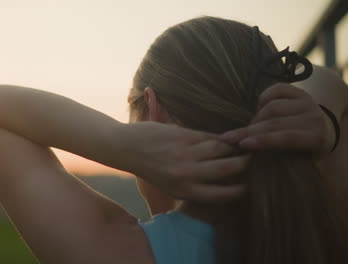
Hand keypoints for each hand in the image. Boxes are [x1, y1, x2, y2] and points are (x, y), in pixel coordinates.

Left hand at [119, 122, 249, 202]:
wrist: (127, 148)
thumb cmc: (150, 169)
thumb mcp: (171, 186)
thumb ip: (194, 185)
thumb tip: (222, 183)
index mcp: (184, 191)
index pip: (222, 194)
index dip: (240, 190)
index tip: (248, 185)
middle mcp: (187, 174)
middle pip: (227, 169)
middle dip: (244, 164)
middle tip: (252, 160)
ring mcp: (186, 154)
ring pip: (221, 148)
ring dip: (235, 146)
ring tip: (242, 145)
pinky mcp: (183, 136)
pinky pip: (209, 136)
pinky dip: (220, 137)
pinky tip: (226, 137)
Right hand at [218, 83, 334, 158]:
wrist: (325, 130)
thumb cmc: (306, 151)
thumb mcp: (299, 160)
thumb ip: (280, 157)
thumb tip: (250, 157)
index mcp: (317, 138)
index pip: (287, 137)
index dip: (264, 141)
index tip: (242, 145)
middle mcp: (315, 117)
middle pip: (275, 122)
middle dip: (248, 131)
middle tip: (228, 138)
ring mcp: (308, 102)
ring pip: (272, 106)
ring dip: (255, 118)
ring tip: (248, 128)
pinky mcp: (300, 91)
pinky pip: (276, 89)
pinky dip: (263, 98)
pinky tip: (258, 109)